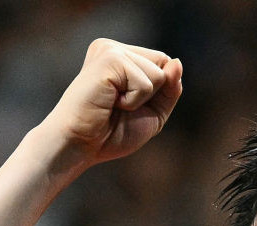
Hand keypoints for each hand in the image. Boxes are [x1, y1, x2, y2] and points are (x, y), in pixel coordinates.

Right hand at [46, 38, 182, 165]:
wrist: (80, 146)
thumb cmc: (110, 134)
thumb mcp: (152, 114)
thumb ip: (170, 89)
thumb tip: (176, 62)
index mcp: (121, 57)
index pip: (164, 64)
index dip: (159, 91)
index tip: (128, 107)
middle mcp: (114, 49)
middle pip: (164, 64)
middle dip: (151, 95)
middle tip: (119, 107)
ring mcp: (111, 50)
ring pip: (159, 74)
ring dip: (141, 100)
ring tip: (113, 104)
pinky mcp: (109, 58)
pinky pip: (146, 83)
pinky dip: (134, 102)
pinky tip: (110, 102)